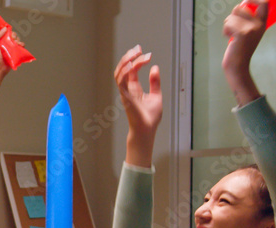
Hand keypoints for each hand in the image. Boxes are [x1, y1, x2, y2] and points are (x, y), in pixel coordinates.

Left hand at [0, 27, 17, 76]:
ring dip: (19, 41)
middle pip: (14, 36)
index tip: (10, 34)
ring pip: (18, 41)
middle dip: (15, 36)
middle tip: (13, 40)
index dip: (10, 32)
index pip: (7, 33)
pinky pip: (21, 47)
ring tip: (16, 44)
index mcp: (0, 41)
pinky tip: (20, 46)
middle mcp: (6, 44)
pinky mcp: (15, 54)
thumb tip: (4, 28)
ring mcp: (11, 49)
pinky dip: (22, 46)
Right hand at [114, 45, 161, 167]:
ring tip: (135, 53)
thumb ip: (155, 82)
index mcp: (134, 88)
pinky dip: (125, 71)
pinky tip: (133, 64)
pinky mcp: (126, 96)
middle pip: (123, 69)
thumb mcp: (156, 95)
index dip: (136, 60)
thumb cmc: (150, 118)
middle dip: (129, 57)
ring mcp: (125, 92)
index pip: (132, 70)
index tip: (145, 53)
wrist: (146, 130)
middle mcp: (128, 89)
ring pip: (119, 72)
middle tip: (137, 48)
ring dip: (126, 61)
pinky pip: (121, 81)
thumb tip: (155, 68)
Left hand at [222, 0, 265, 104]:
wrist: (237, 66)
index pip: (264, 3)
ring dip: (227, 25)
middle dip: (231, 17)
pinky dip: (225, 31)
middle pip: (240, 8)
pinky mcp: (242, 33)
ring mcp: (251, 28)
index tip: (246, 2)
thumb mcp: (247, 33)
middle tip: (233, 29)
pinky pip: (228, 23)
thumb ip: (247, 20)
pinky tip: (230, 39)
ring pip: (231, 16)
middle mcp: (258, 25)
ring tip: (232, 35)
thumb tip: (241, 6)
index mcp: (262, 24)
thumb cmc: (239, 50)